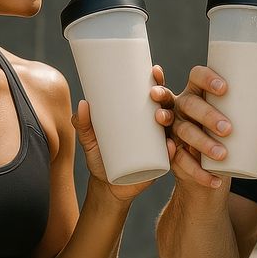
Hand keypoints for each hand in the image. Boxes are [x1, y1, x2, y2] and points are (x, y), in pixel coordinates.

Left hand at [71, 65, 174, 202]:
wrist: (107, 187)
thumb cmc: (101, 157)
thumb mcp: (90, 139)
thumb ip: (83, 124)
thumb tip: (83, 104)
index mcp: (143, 115)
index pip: (154, 93)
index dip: (157, 80)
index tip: (153, 70)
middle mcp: (157, 127)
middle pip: (168, 106)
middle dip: (165, 96)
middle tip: (154, 94)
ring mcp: (161, 145)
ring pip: (173, 128)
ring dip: (171, 119)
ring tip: (160, 118)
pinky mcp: (161, 164)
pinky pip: (172, 156)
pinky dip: (173, 150)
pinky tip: (172, 146)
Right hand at [166, 66, 256, 189]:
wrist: (213, 169)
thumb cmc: (230, 134)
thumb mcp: (247, 122)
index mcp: (199, 92)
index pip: (196, 75)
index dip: (207, 78)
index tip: (224, 88)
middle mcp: (183, 107)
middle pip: (190, 104)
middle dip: (208, 115)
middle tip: (228, 129)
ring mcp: (175, 130)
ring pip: (184, 132)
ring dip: (202, 143)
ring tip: (222, 155)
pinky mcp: (174, 153)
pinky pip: (180, 161)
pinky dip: (197, 172)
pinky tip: (213, 178)